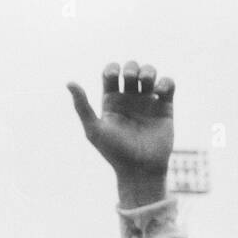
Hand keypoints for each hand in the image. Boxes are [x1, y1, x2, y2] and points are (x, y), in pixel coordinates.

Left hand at [67, 61, 174, 207]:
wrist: (141, 169)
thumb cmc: (115, 153)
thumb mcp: (94, 130)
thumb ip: (82, 106)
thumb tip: (69, 82)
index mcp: (111, 102)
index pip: (111, 74)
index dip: (112, 68)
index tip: (113, 76)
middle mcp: (129, 100)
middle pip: (131, 70)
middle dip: (132, 67)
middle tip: (131, 79)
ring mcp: (148, 103)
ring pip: (149, 73)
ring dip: (148, 70)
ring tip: (146, 82)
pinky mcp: (165, 107)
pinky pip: (168, 84)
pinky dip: (165, 81)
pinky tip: (159, 91)